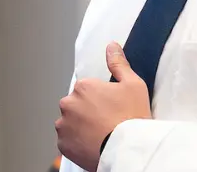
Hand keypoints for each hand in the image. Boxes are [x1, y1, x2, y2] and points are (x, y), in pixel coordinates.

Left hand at [56, 42, 152, 170]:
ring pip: (70, 123)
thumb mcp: (133, 85)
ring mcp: (63, 125)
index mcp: (83, 87)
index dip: (102, 100)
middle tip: (107, 123)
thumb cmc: (132, 117)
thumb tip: (111, 46)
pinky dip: (77, 143)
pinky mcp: (63, 145)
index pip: (88, 91)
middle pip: (76, 106)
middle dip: (88, 113)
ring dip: (80, 127)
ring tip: (100, 136)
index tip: (112, 110)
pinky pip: (68, 141)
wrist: (128, 150)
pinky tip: (93, 145)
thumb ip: (119, 64)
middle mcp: (68, 104)